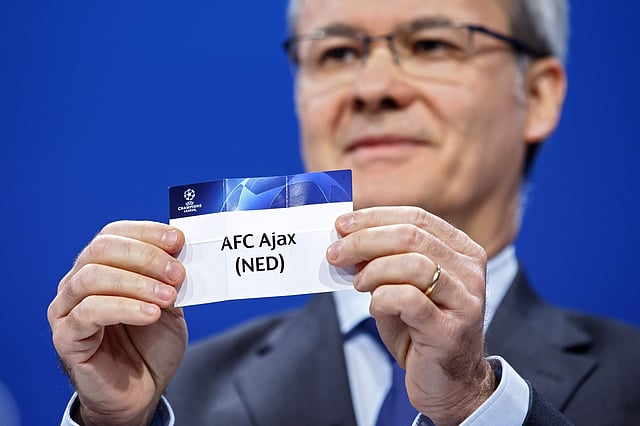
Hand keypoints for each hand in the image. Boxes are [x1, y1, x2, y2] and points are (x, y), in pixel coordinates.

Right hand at [47, 221, 187, 424]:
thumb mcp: (169, 302)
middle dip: (145, 256)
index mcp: (102, 267)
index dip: (146, 232)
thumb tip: (180, 248)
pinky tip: (151, 314)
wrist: (143, 390)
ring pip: (91, 277)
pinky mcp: (66, 337)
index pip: (114, 234)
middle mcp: (78, 283)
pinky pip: (88, 312)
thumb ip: (169, 277)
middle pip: (101, 250)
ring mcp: (67, 309)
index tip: (177, 240)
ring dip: (136, 282)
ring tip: (167, 296)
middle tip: (177, 272)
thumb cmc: (152, 344)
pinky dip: (124, 307)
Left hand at [327, 207, 493, 424]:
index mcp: (462, 251)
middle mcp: (470, 271)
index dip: (374, 217)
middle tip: (336, 253)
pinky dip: (382, 298)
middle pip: (412, 236)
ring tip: (358, 284)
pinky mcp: (451, 330)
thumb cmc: (420, 330)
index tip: (342, 224)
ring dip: (373, 271)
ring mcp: (465, 300)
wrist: (447, 383)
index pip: (416, 217)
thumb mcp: (402, 285)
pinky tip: (375, 306)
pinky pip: (408, 299)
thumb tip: (347, 238)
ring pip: (413, 264)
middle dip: (365, 240)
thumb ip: (384, 260)